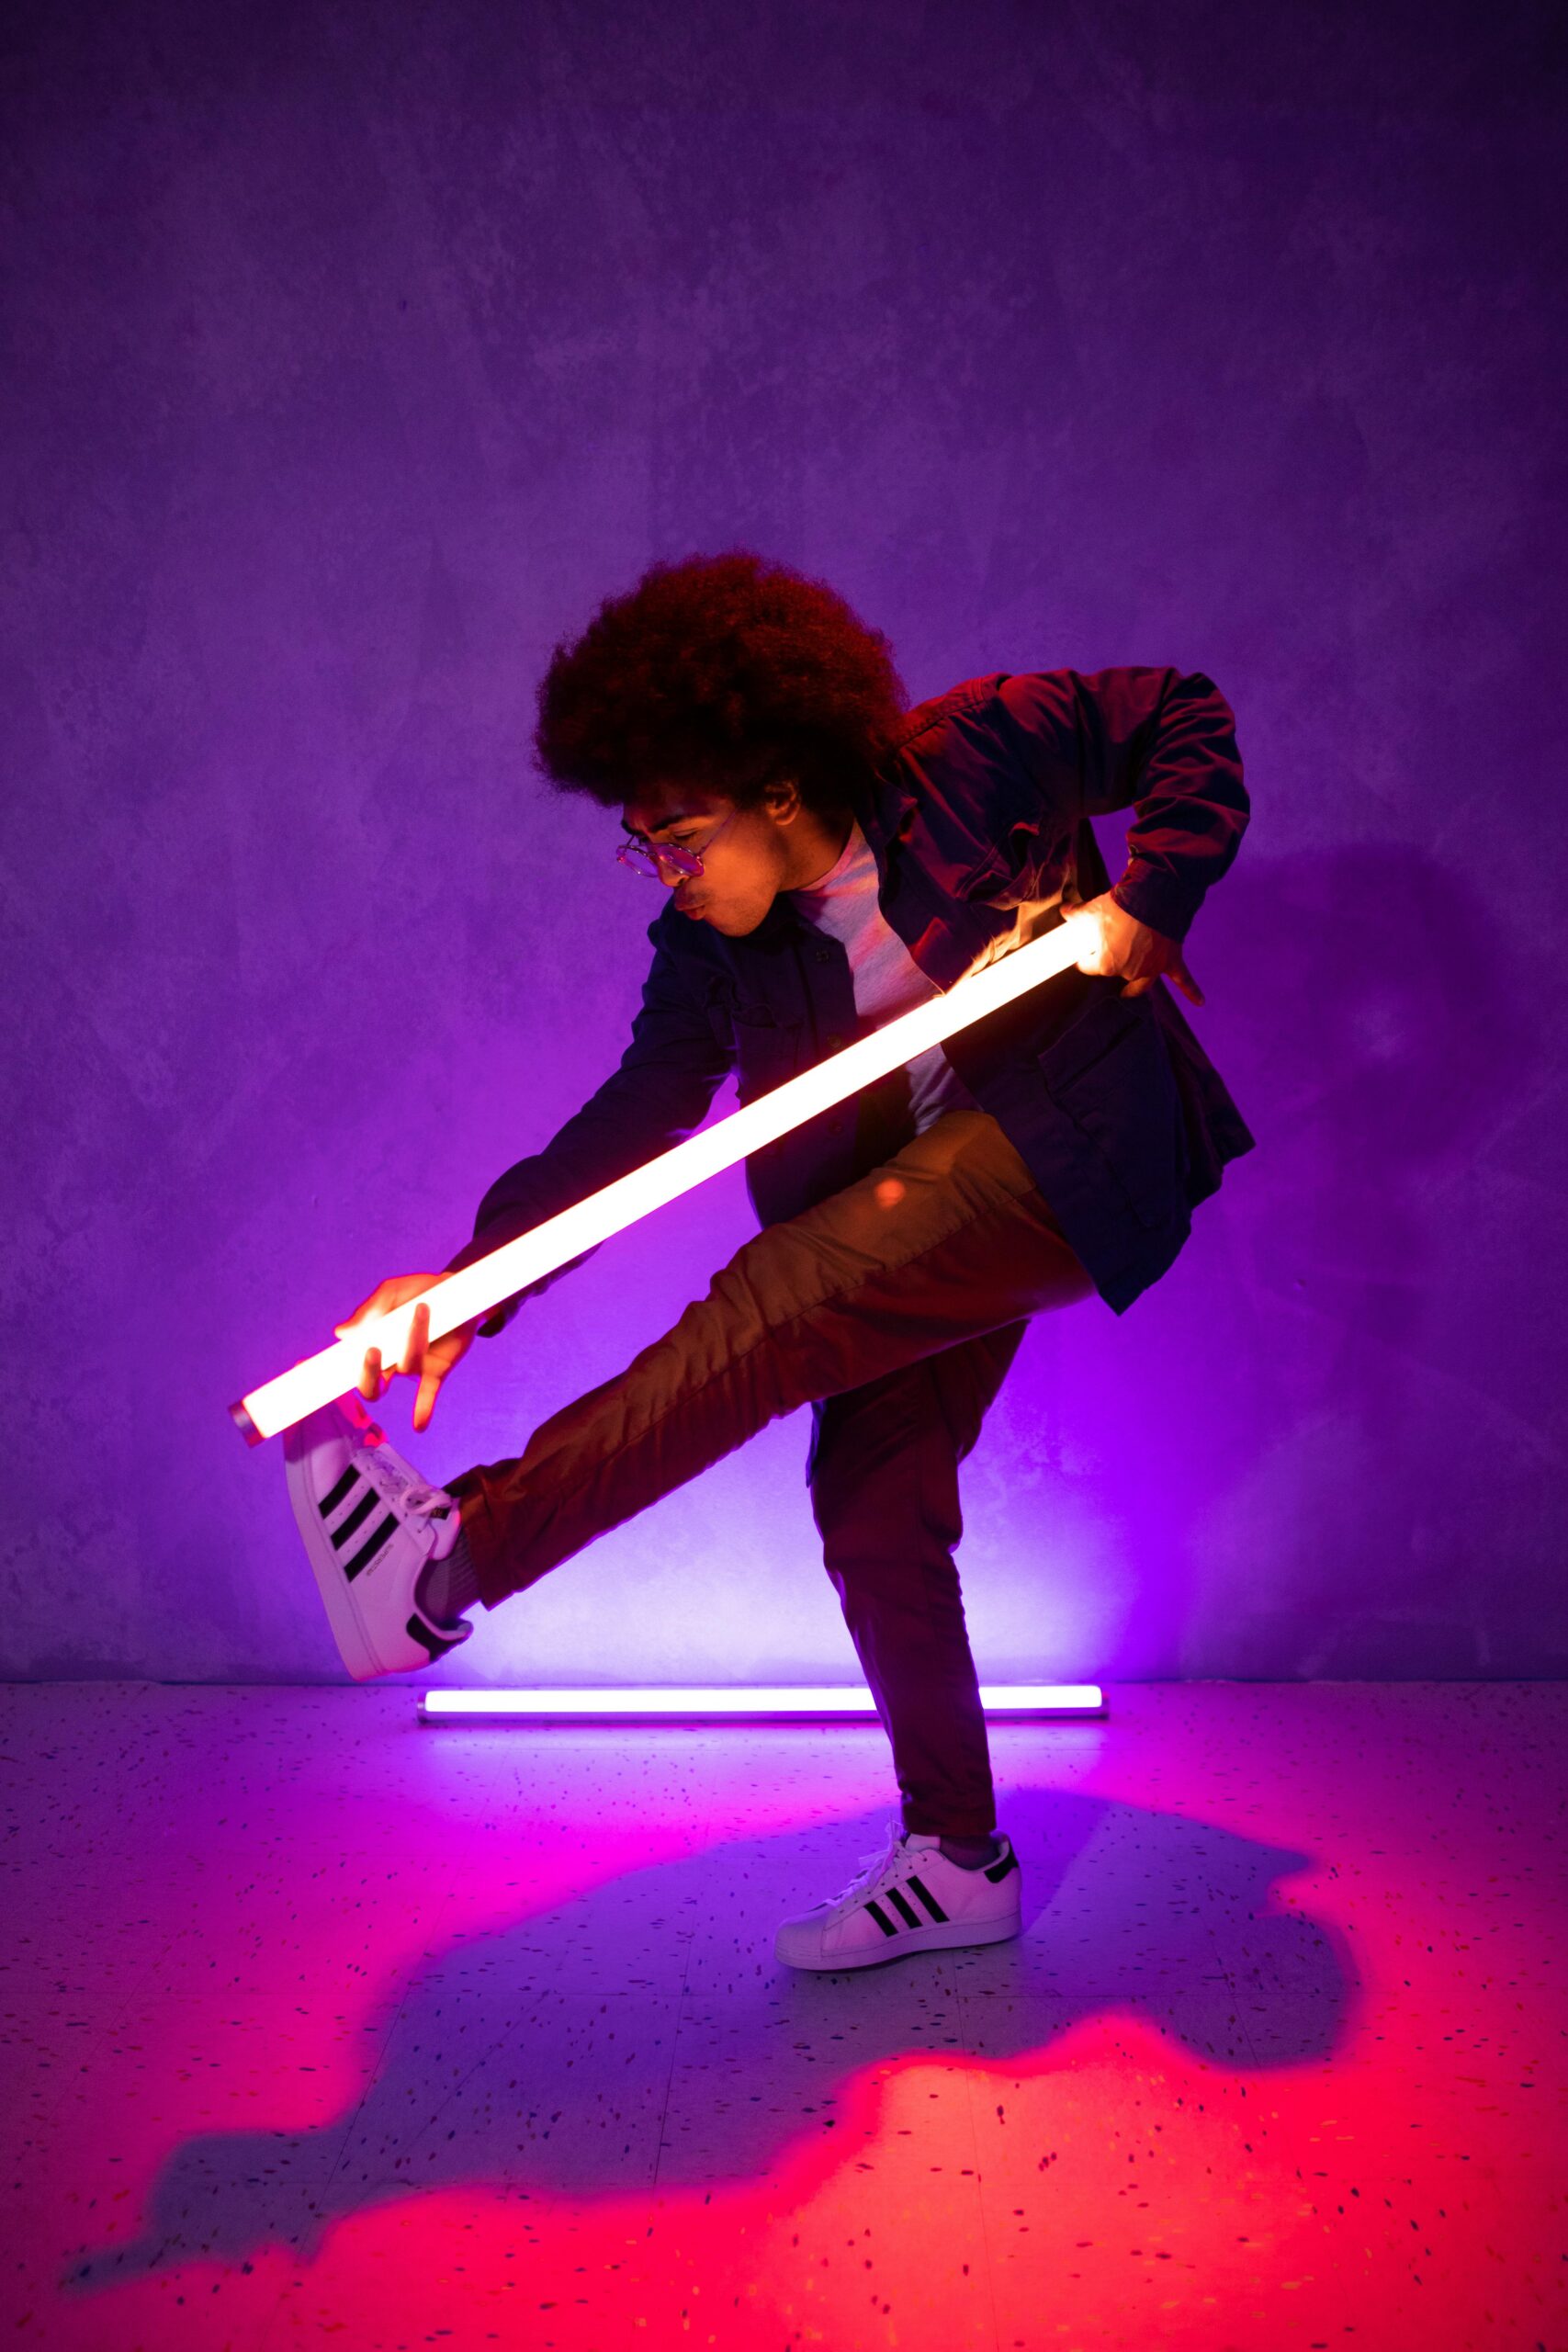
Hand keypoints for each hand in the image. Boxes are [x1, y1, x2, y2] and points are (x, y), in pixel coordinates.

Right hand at [333, 1272, 478, 1433]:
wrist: (459, 1292)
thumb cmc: (419, 1292)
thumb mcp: (392, 1292)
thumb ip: (370, 1310)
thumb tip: (341, 1333)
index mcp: (373, 1342)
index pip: (344, 1363)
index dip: (323, 1371)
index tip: (302, 1370)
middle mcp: (389, 1361)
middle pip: (369, 1384)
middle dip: (367, 1373)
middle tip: (372, 1350)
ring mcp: (413, 1366)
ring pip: (405, 1367)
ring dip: (413, 1341)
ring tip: (423, 1309)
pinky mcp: (438, 1370)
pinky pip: (427, 1394)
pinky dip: (422, 1410)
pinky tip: (418, 1424)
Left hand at [1067, 891, 1203, 1005]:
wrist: (1153, 896)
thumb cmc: (1120, 906)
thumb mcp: (1092, 910)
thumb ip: (1077, 915)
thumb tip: (1065, 912)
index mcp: (1106, 963)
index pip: (1088, 966)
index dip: (1084, 956)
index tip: (1082, 949)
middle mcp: (1128, 972)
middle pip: (1114, 972)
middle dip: (1110, 963)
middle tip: (1107, 952)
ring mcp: (1151, 968)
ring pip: (1141, 984)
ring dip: (1135, 989)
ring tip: (1127, 994)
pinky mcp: (1171, 960)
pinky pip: (1183, 979)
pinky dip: (1192, 990)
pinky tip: (1199, 1001)